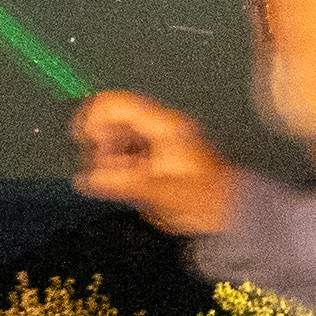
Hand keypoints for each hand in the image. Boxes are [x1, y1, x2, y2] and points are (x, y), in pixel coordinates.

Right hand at [72, 90, 238, 237]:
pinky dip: (122, 163)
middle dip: (101, 142)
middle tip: (100, 168)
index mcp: (164, 126)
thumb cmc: (206, 199)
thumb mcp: (161, 191)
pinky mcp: (162, 154)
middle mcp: (162, 126)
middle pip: (116, 118)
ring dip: (110, 155)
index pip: (118, 104)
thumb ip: (123, 182)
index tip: (81, 139)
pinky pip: (131, 149)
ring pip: (122, 135)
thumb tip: (87, 179)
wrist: (234, 211)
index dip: (93, 116)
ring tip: (115, 181)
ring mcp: (163, 139)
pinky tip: (127, 183)